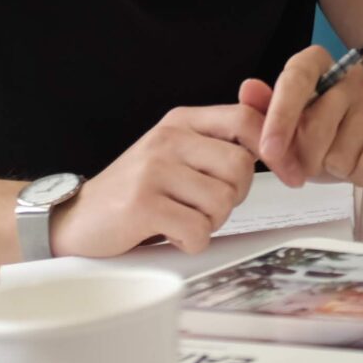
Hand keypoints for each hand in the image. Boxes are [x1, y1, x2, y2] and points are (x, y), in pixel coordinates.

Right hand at [51, 103, 261, 257]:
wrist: (75, 218)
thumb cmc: (133, 190)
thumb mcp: (175, 153)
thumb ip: (218, 142)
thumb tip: (274, 129)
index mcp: (181, 122)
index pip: (245, 119)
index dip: (275, 149)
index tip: (288, 174)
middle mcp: (168, 139)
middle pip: (241, 167)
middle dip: (233, 197)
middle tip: (205, 205)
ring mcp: (154, 170)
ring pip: (222, 202)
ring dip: (210, 222)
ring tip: (182, 218)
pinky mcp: (143, 205)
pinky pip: (198, 231)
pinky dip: (191, 242)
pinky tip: (171, 235)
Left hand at [245, 47, 362, 190]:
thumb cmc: (335, 138)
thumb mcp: (294, 130)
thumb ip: (266, 114)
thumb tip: (248, 89)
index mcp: (319, 67)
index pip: (296, 77)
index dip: (279, 115)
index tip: (269, 150)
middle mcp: (350, 76)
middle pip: (316, 125)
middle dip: (305, 159)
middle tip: (312, 164)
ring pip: (340, 153)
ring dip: (337, 169)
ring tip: (346, 160)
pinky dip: (361, 177)